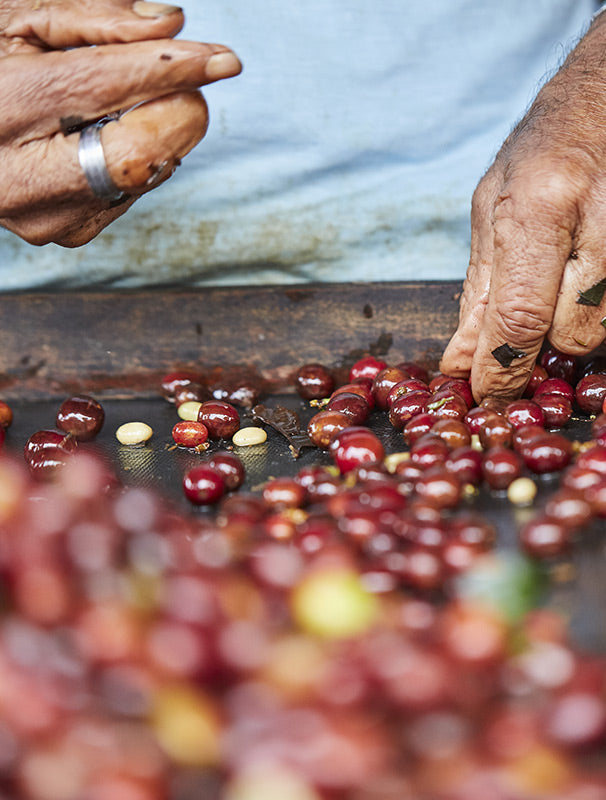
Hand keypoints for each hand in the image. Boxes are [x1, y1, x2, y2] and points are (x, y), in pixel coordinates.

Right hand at [0, 0, 240, 245]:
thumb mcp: (20, 23)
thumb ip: (94, 21)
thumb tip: (172, 25)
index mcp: (4, 107)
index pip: (106, 85)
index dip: (172, 71)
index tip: (224, 61)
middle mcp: (23, 177)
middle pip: (139, 150)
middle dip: (174, 108)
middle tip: (178, 78)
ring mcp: (47, 217)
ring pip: (146, 173)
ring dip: (153, 130)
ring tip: (107, 107)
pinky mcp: (69, 233)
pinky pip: (133, 189)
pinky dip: (134, 157)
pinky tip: (96, 139)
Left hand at [440, 13, 605, 402]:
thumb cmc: (543, 151)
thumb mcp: (490, 209)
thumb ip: (479, 292)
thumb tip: (461, 362)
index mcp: (539, 208)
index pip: (518, 317)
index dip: (501, 370)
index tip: (486, 395)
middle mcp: (598, 223)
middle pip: (571, 334)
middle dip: (542, 341)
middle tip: (532, 305)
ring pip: (601, 329)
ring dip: (574, 321)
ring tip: (566, 273)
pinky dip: (596, 306)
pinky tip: (586, 272)